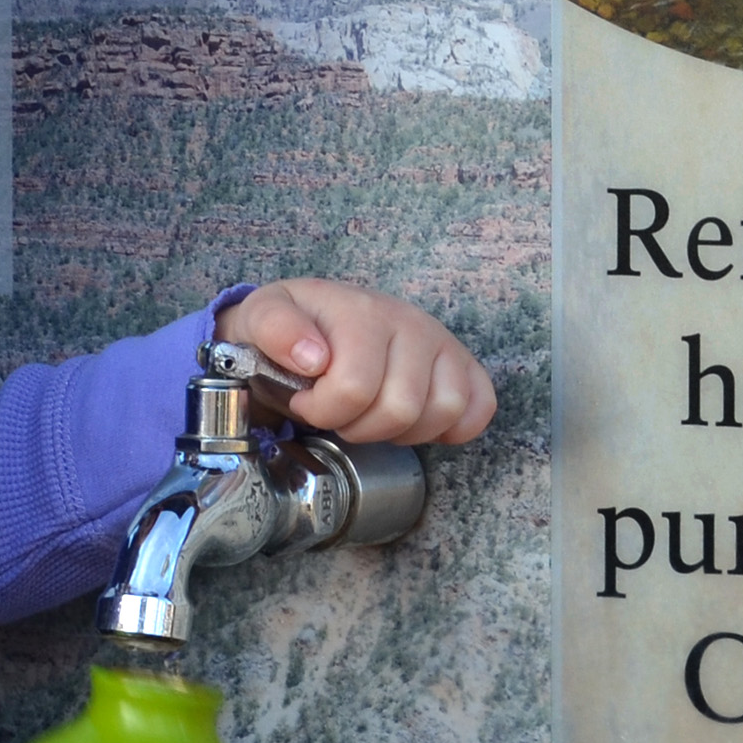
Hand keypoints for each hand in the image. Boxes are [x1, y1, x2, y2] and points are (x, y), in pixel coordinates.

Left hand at [212, 279, 496, 445]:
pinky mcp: (461, 363)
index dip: (323, 410)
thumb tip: (313, 358)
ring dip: (403, 431)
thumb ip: (275, 329)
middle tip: (339, 414)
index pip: (355, 387)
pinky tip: (416, 424)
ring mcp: (440, 342)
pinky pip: (481, 404)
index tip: (304, 401)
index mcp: (360, 310)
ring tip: (373, 415)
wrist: (314, 318)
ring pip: (446, 409)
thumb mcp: (261, 318)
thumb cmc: (291, 326)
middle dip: (360, 428)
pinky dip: (454, 427)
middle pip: (402, 408)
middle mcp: (409, 321)